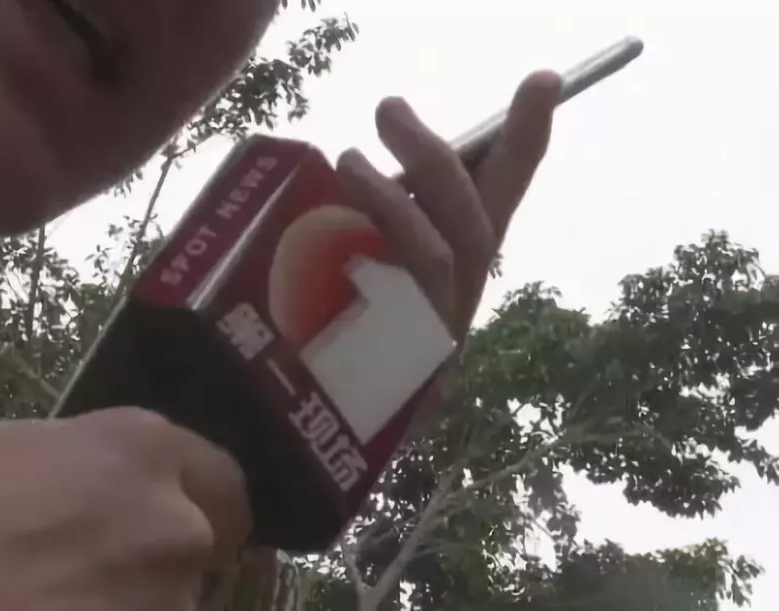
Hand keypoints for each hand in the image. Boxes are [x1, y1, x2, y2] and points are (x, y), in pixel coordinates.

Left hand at [337, 71, 560, 420]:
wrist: (317, 438)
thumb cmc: (341, 338)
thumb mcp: (366, 270)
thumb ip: (374, 229)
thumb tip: (349, 170)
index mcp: (458, 275)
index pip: (499, 202)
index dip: (524, 143)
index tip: (542, 81)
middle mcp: (453, 306)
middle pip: (469, 231)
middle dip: (435, 162)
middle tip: (388, 110)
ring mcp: (425, 344)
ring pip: (432, 265)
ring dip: (393, 206)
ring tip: (346, 163)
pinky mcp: (388, 377)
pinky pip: (374, 314)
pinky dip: (341, 269)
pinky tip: (304, 245)